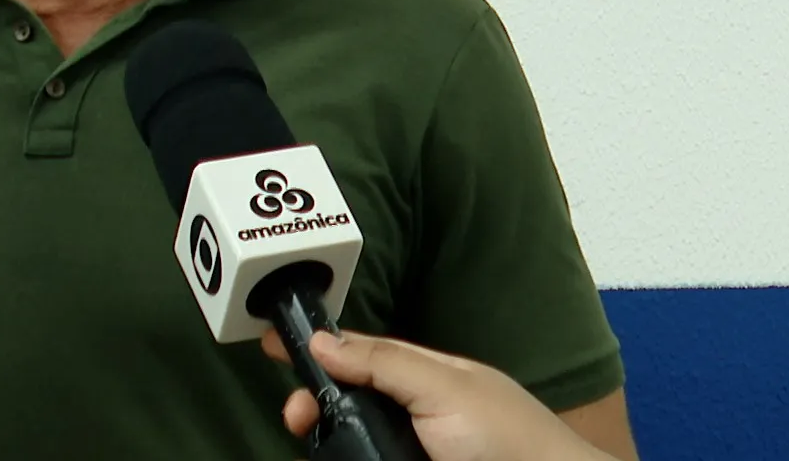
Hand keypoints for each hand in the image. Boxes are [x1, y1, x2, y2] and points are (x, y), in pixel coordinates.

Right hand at [261, 329, 617, 460]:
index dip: (317, 349)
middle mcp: (415, 415)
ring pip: (352, 443)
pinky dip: (343, 458)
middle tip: (295, 419)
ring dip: (326, 442)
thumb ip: (385, 362)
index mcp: (425, 377)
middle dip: (312, 405)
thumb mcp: (444, 388)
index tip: (274, 345)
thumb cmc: (514, 441)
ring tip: (308, 444)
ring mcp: (411, 451)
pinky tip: (327, 457)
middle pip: (345, 404)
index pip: (359, 353)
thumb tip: (326, 340)